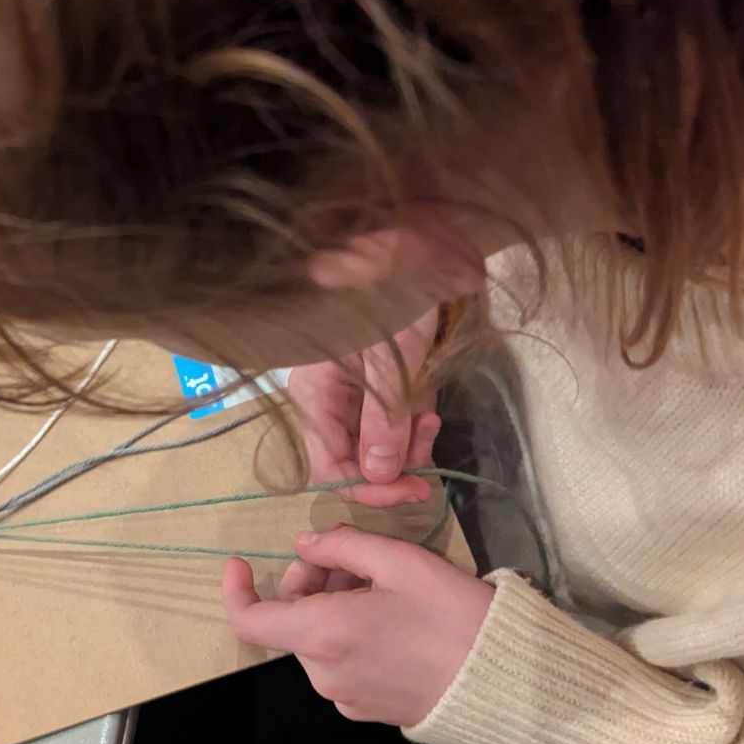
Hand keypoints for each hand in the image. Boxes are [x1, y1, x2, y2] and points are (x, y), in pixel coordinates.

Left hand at [221, 524, 492, 726]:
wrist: (506, 682)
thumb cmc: (454, 615)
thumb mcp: (401, 561)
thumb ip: (341, 547)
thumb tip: (304, 545)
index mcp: (323, 635)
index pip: (249, 622)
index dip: (237, 591)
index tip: (241, 564)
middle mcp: (324, 673)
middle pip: (290, 623)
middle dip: (308, 583)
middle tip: (349, 558)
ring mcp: (345, 697)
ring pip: (316, 642)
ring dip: (330, 607)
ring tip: (379, 586)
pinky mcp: (367, 710)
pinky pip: (340, 665)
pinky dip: (347, 636)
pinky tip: (389, 619)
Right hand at [287, 306, 442, 508]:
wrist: (419, 253)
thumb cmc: (396, 294)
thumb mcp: (394, 360)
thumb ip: (384, 419)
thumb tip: (377, 476)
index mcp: (314, 394)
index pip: (328, 468)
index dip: (369, 488)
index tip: (415, 490)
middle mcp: (325, 400)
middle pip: (353, 461)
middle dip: (395, 463)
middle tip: (429, 443)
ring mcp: (350, 395)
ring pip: (376, 447)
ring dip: (408, 442)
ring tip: (430, 417)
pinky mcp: (374, 388)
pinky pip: (390, 424)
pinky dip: (411, 423)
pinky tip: (427, 406)